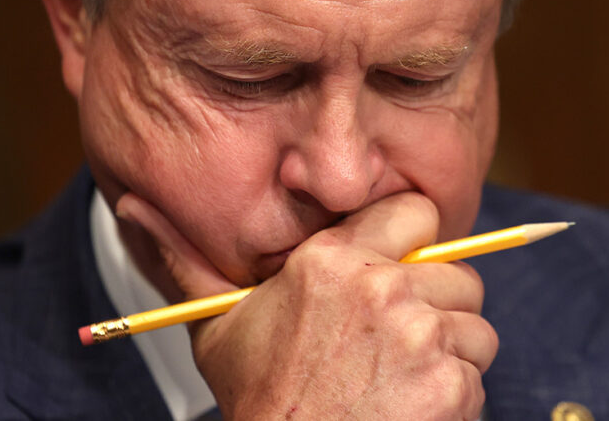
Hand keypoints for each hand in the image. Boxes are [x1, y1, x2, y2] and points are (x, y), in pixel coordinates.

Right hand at [116, 192, 496, 419]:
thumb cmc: (259, 399)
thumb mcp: (217, 324)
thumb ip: (185, 260)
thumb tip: (132, 208)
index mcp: (331, 262)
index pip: (415, 212)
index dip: (415, 241)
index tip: (403, 269)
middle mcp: (381, 288)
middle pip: (458, 272)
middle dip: (440, 305)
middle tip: (399, 341)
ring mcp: (420, 335)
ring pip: (474, 327)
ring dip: (450, 354)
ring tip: (398, 380)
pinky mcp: (450, 384)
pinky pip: (477, 375)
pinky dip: (455, 396)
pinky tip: (406, 409)